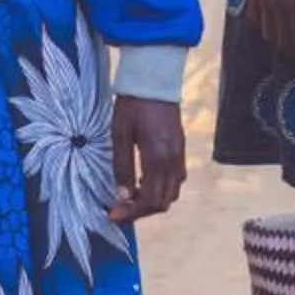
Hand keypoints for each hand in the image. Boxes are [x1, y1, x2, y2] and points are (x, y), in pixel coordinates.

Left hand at [110, 97, 186, 221]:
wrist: (154, 79)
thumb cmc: (132, 105)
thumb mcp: (120, 135)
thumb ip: (122, 167)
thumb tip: (122, 195)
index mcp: (158, 158)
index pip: (150, 200)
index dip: (131, 212)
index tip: (113, 214)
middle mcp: (173, 160)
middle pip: (164, 201)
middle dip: (141, 210)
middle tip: (120, 207)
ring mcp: (180, 154)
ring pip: (173, 192)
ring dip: (153, 200)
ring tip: (131, 194)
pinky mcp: (181, 148)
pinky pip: (176, 179)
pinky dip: (162, 188)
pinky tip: (144, 180)